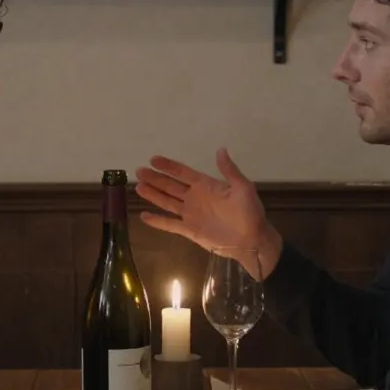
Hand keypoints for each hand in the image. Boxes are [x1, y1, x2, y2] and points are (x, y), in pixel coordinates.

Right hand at [135, 148, 282, 278]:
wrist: (251, 240)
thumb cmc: (249, 212)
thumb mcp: (242, 187)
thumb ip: (229, 170)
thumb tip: (220, 149)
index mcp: (206, 185)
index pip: (183, 172)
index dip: (169, 166)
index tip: (153, 159)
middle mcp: (195, 198)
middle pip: (171, 186)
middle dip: (155, 178)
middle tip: (139, 171)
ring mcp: (191, 214)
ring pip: (167, 202)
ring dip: (153, 195)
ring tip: (138, 187)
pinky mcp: (190, 230)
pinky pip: (170, 224)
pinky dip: (157, 221)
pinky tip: (144, 216)